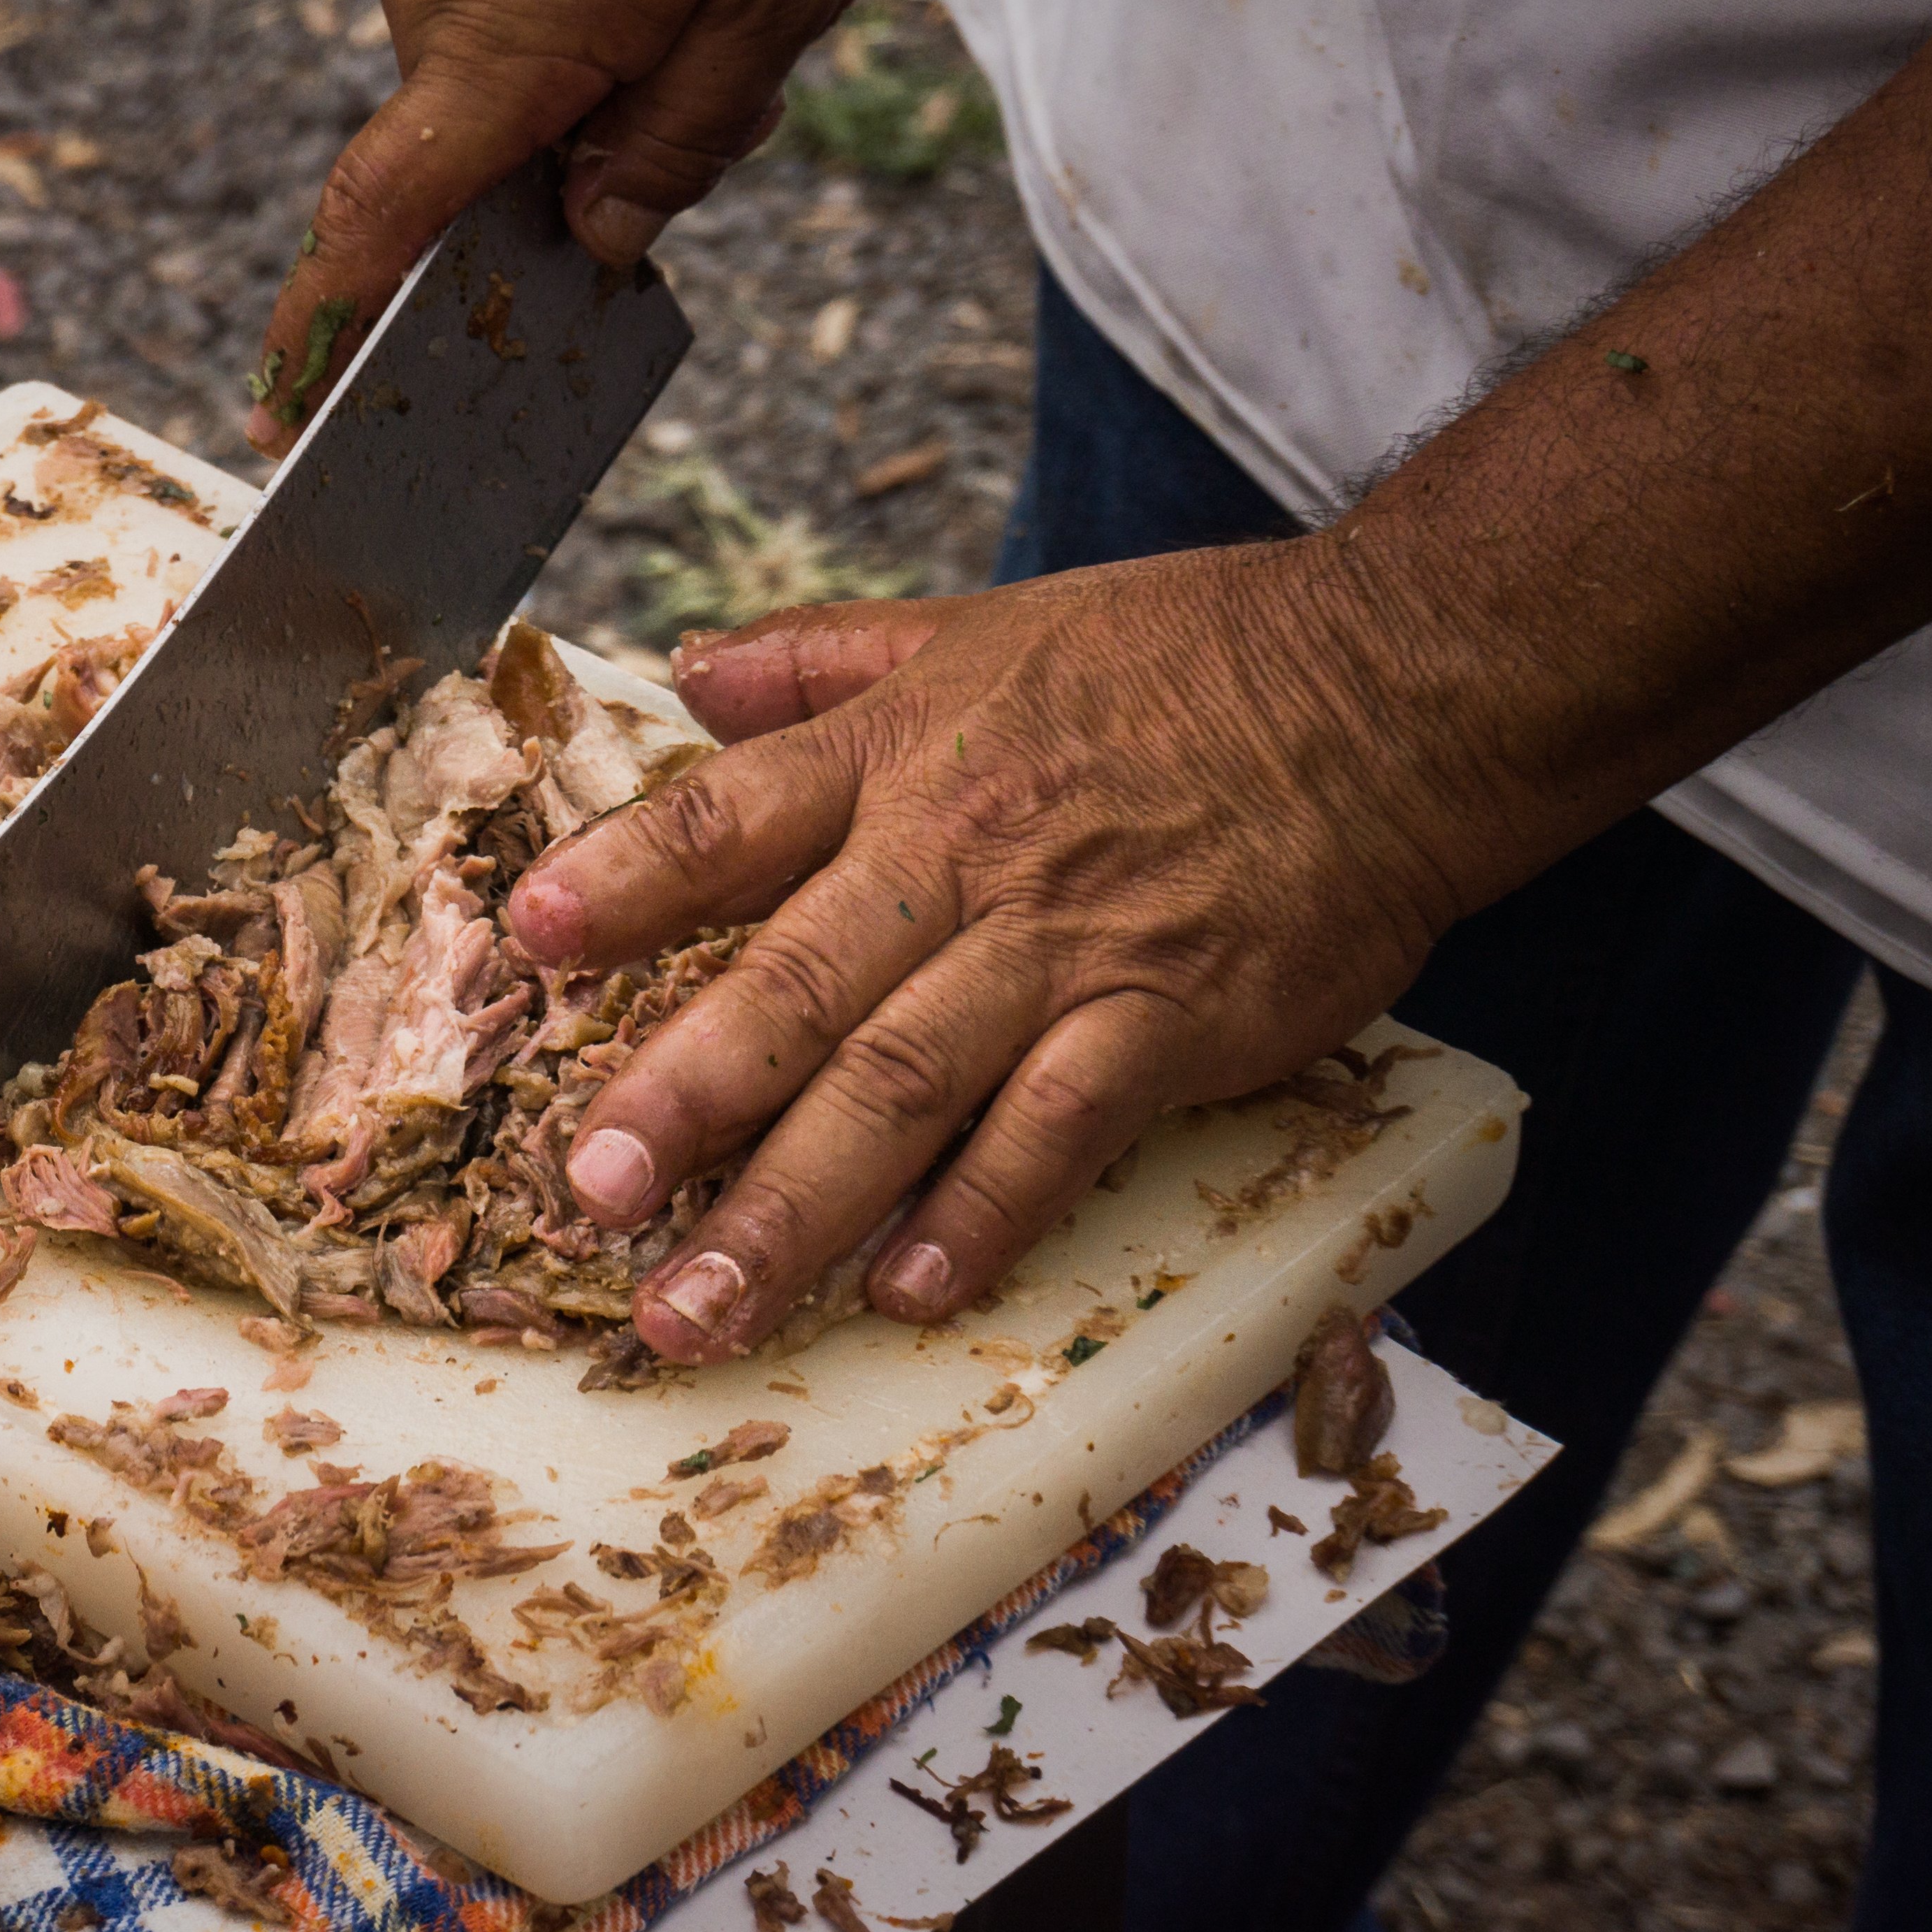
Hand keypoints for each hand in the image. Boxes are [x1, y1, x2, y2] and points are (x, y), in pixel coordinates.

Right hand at [246, 0, 887, 452]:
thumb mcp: (761, 2)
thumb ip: (676, 146)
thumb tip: (600, 238)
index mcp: (495, 50)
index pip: (380, 221)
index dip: (329, 327)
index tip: (290, 410)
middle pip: (509, 146)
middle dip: (638, 136)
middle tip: (767, 70)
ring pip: (541, 57)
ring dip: (662, 40)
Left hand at [504, 546, 1530, 1360]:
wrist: (1400, 686)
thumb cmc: (1188, 660)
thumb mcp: (985, 625)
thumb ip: (823, 658)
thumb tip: (688, 675)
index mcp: (901, 755)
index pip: (731, 820)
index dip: (626, 879)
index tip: (531, 940)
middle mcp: (961, 856)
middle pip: (792, 988)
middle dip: (680, 1103)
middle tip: (587, 1199)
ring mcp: (1064, 949)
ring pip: (900, 1090)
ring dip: (791, 1208)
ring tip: (698, 1306)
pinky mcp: (1169, 1021)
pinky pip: (1053, 1133)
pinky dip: (977, 1215)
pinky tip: (902, 1288)